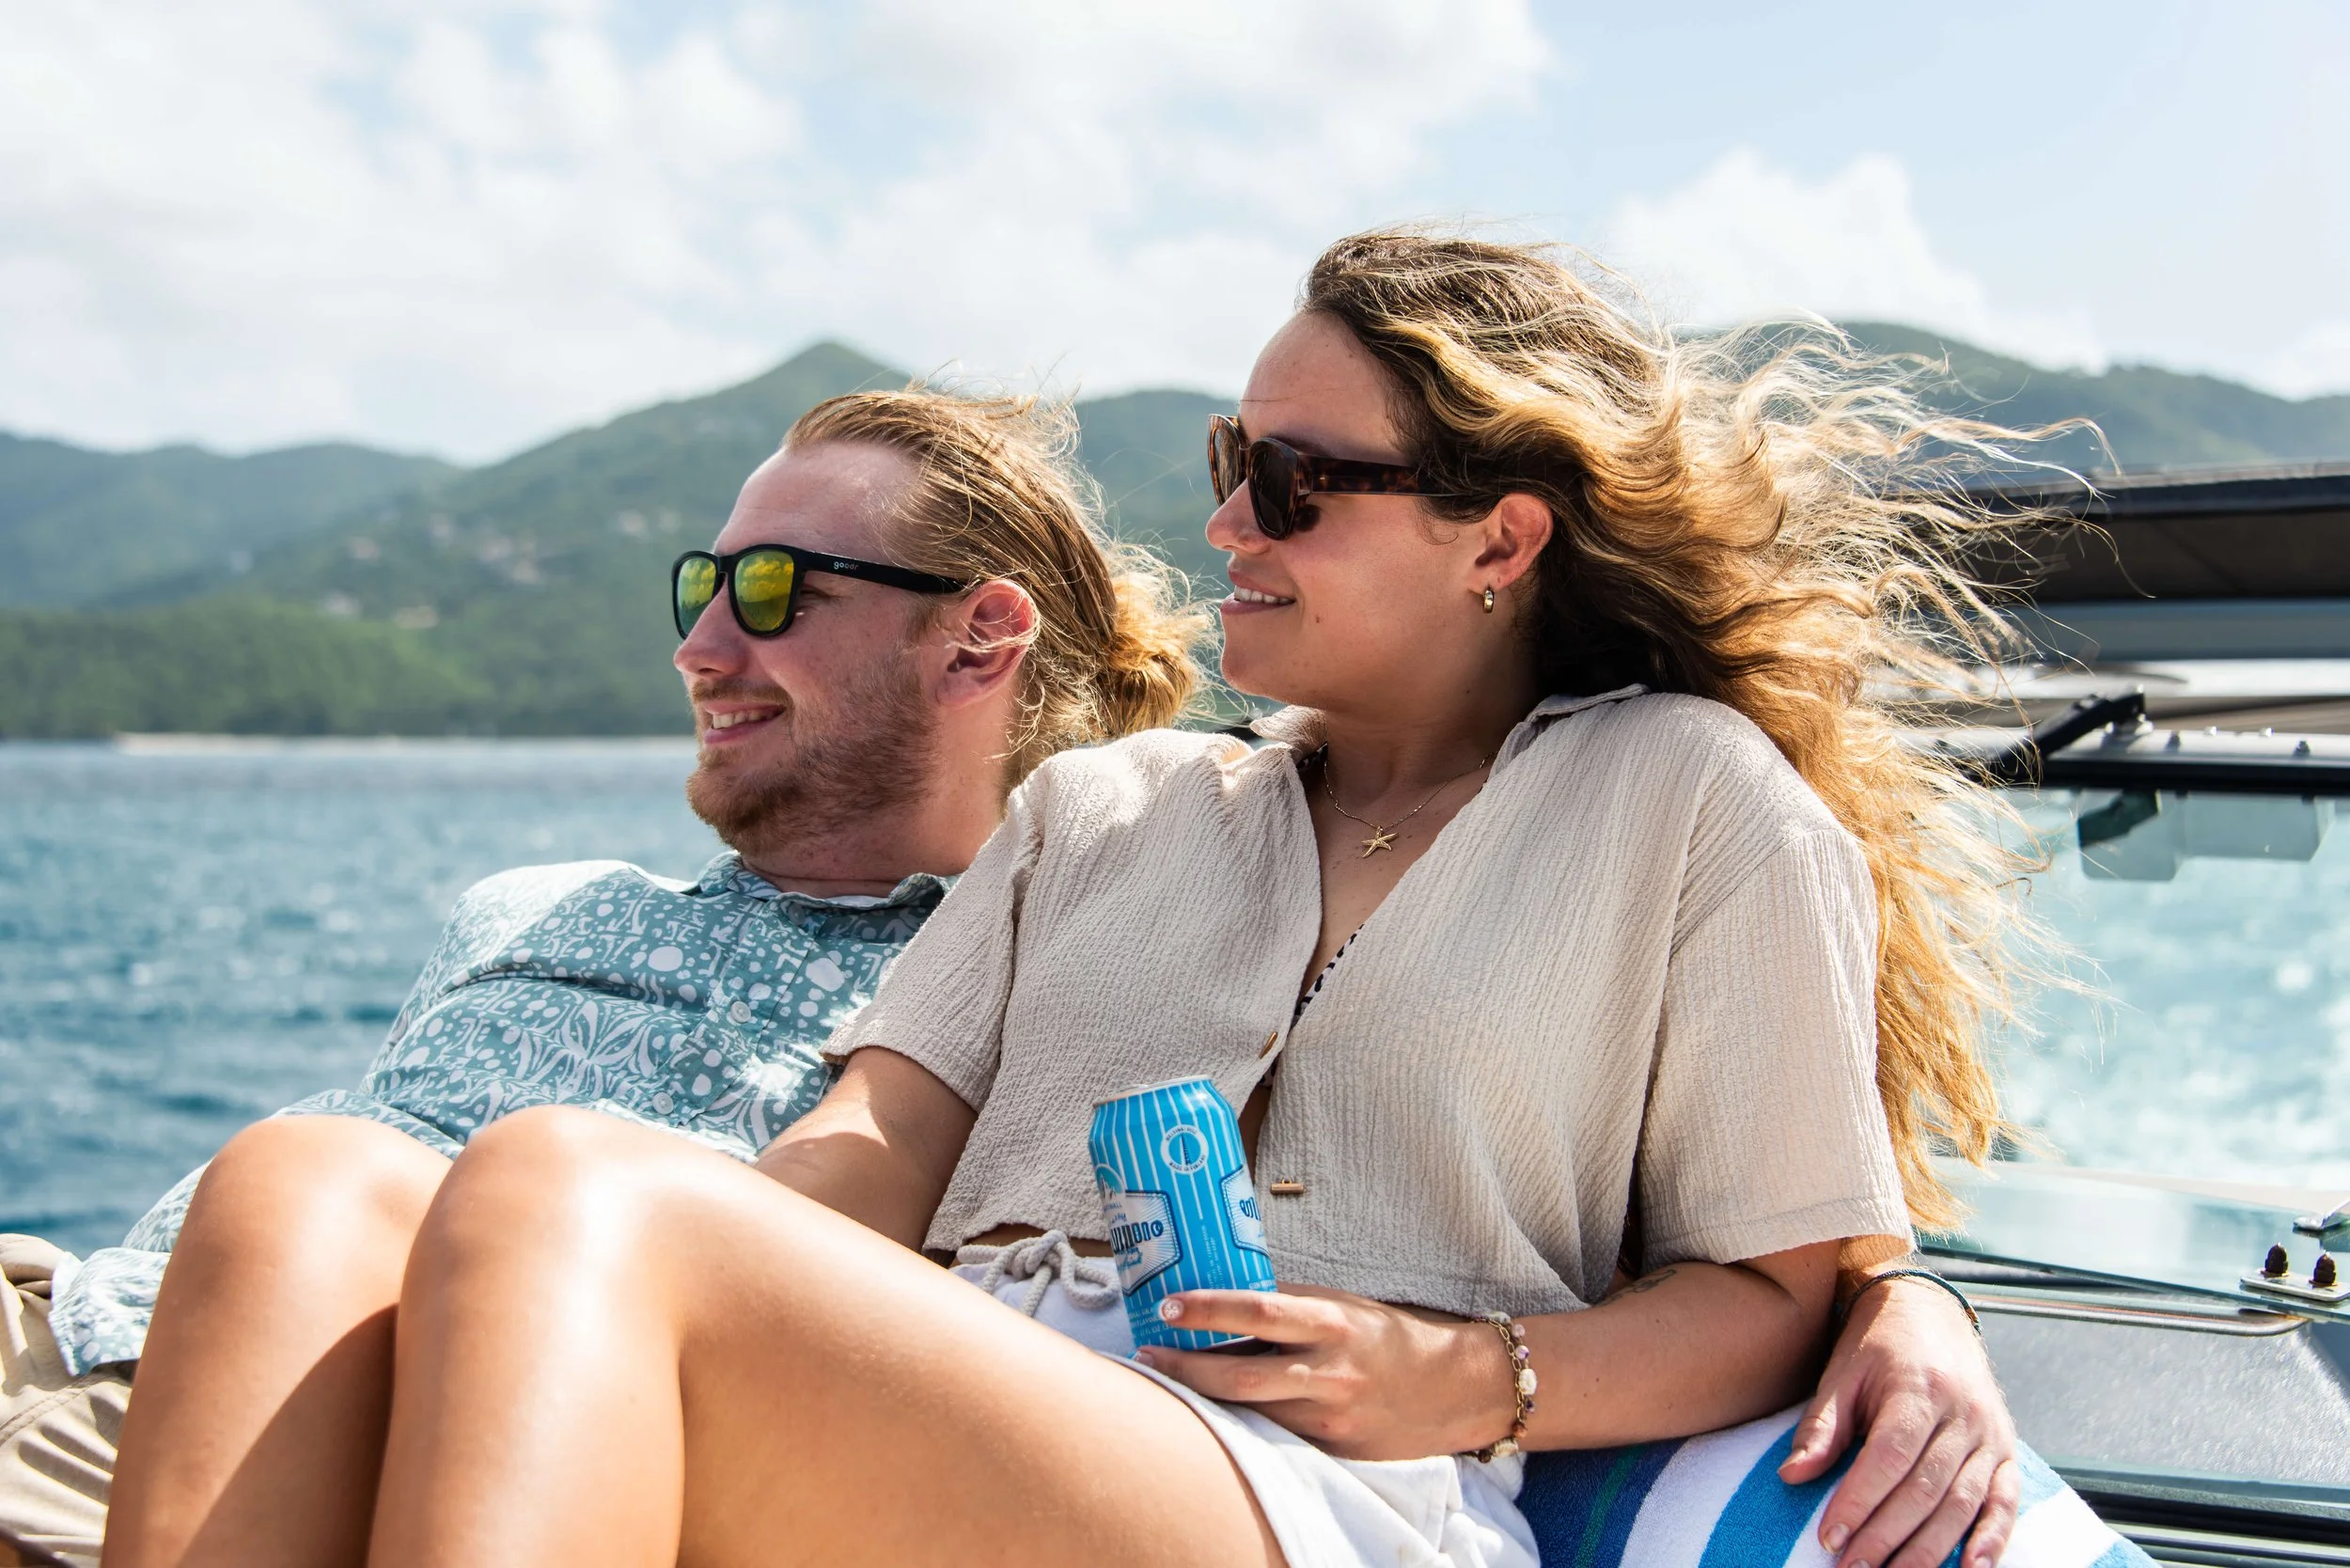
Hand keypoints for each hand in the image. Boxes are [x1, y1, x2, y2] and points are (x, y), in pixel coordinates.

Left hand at [1133, 1285, 1513, 1460]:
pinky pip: (1276, 1436)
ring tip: (1170, 1378)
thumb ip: (1291, 1305)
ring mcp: (1329, 1417)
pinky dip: (1244, 1423)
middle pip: (1240, 1378)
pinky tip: (1219, 1413)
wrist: (1453, 1391)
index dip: (1207, 1309)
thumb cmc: (1389, 1338)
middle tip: (1147, 1353)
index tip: (1167, 1306)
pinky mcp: (1332, 1449)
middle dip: (1185, 1368)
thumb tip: (1228, 1295)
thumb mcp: (1343, 1307)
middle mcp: (1328, 1372)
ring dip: (1204, 1399)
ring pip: (1250, 1413)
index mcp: (1331, 1323)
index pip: (1257, 1310)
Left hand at [1779, 1277, 2017, 1567]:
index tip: (1830, 1537)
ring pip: (1963, 1503)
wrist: (1931, 1310)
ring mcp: (1991, 1434)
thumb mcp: (1841, 1373)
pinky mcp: (2007, 1450)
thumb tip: (1792, 1477)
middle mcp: (1962, 1413)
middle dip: (1887, 1537)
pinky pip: (2005, 1502)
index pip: (1890, 1457)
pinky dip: (1992, 1540)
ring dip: (1929, 1550)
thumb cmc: (1876, 1345)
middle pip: (1926, 1488)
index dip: (1860, 1501)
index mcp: (1917, 1387)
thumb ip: (1821, 1426)